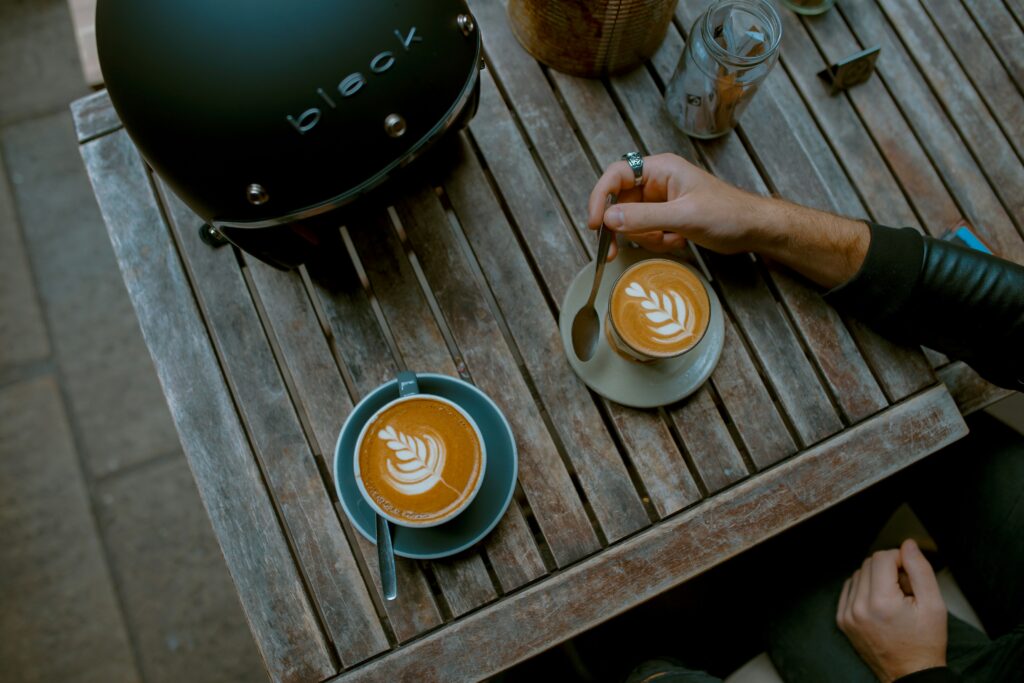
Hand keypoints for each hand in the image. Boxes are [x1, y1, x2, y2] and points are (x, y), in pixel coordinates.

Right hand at [586, 153, 869, 287]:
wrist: (754, 229)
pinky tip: (678, 242)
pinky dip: (656, 241)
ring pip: (631, 221)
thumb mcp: (683, 216)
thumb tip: (608, 218)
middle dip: (622, 227)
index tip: (596, 224)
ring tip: (670, 240)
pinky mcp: (666, 218)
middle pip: (619, 202)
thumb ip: (644, 217)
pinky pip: (645, 231)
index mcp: (660, 169)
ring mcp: (660, 201)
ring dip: (645, 237)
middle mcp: (656, 182)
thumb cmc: (727, 214)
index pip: (616, 175)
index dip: (600, 197)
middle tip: (613, 251)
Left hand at [837, 539, 947, 681]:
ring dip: (876, 578)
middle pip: (868, 564)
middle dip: (889, 569)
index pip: (882, 558)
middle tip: (906, 589)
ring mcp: (846, 614)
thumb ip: (920, 570)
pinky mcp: (842, 620)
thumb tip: (908, 545)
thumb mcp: (934, 605)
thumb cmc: (925, 643)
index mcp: (880, 602)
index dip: (900, 559)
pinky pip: (850, 589)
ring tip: (895, 599)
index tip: (911, 573)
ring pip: (859, 574)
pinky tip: (880, 604)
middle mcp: (858, 607)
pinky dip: (864, 589)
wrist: (911, 674)